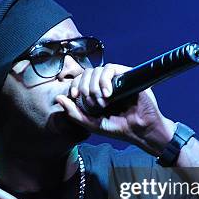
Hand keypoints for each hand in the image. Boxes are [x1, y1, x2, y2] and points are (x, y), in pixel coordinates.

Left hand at [55, 63, 175, 153]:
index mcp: (96, 92)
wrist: (141, 130)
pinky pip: (110, 68)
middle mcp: (106, 83)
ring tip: (103, 102)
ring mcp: (117, 78)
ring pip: (97, 70)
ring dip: (95, 86)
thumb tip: (58, 98)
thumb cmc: (118, 128)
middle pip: (87, 73)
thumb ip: (74, 113)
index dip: (75, 85)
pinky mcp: (127, 75)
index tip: (74, 96)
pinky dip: (105, 81)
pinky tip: (108, 94)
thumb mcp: (91, 124)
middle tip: (93, 104)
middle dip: (85, 88)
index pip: (80, 79)